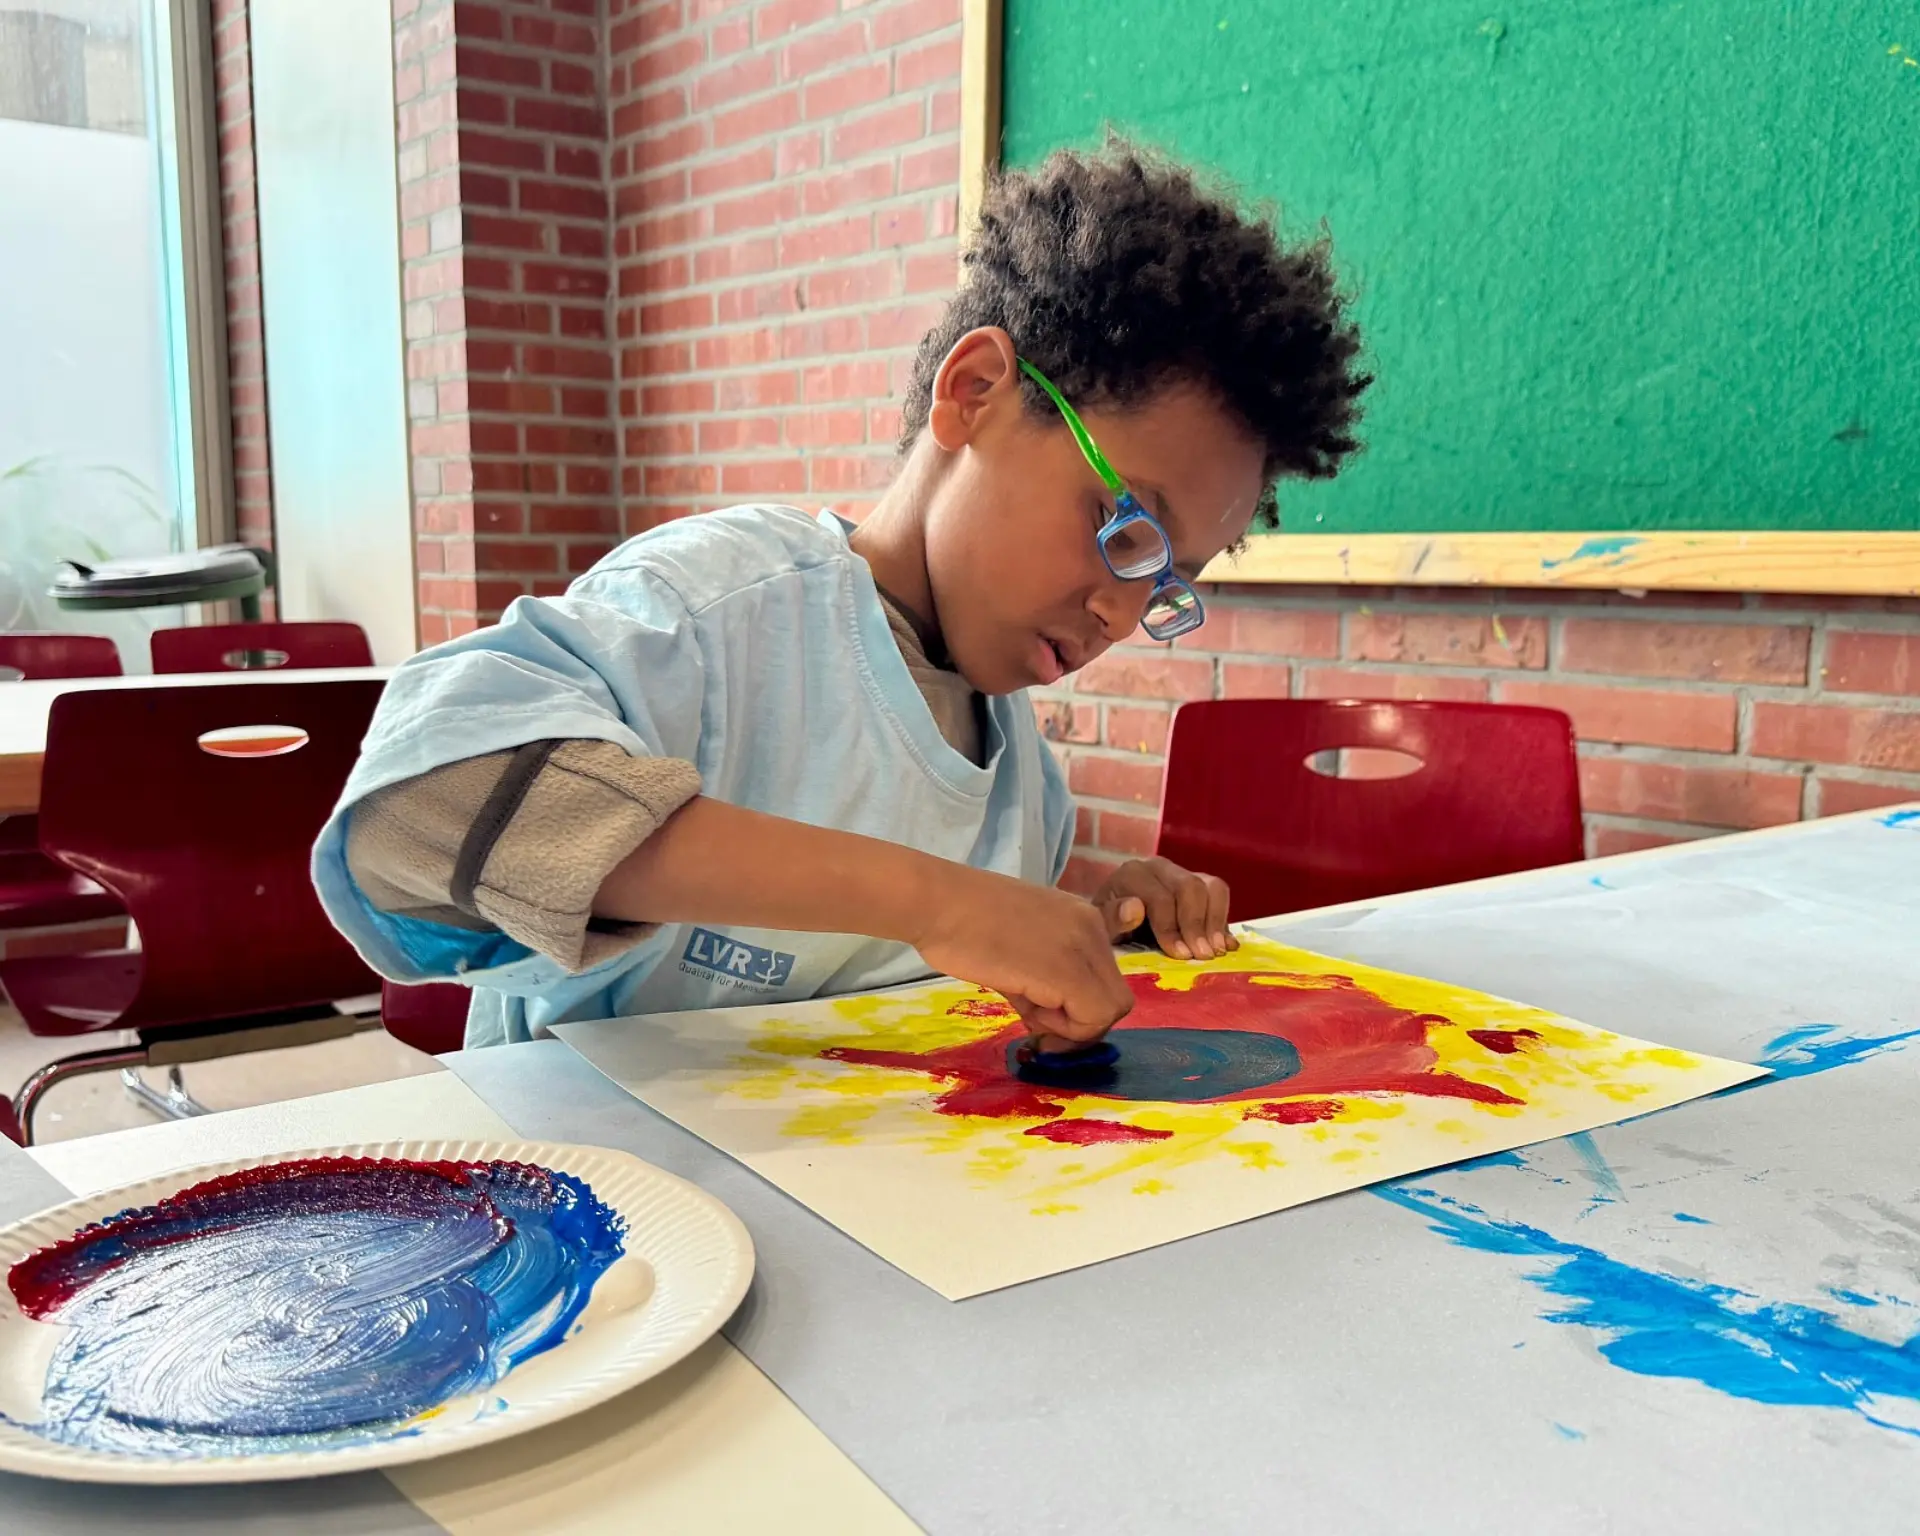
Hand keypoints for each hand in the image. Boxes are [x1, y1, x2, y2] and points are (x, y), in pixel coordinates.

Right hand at [908, 866, 1134, 1049]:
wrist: (937, 903)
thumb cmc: (963, 922)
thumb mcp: (1022, 942)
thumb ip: (1049, 976)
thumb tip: (1055, 1021)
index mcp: (1083, 918)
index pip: (1107, 979)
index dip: (1081, 1007)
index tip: (1046, 1012)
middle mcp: (1092, 928)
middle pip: (1115, 999)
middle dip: (1079, 1022)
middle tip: (1037, 1019)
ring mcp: (1083, 947)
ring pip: (1109, 1011)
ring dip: (1070, 1026)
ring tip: (1026, 1004)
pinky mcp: (1067, 970)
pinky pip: (1090, 1018)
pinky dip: (1063, 1029)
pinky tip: (1026, 1007)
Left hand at [1092, 857, 1235, 961]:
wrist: (1115, 923)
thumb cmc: (1107, 929)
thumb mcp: (1098, 928)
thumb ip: (1110, 919)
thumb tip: (1134, 908)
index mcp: (1132, 875)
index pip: (1159, 898)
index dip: (1170, 928)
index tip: (1181, 955)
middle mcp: (1158, 867)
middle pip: (1189, 888)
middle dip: (1196, 924)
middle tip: (1202, 956)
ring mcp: (1181, 873)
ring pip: (1210, 887)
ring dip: (1215, 922)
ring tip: (1216, 951)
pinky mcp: (1200, 884)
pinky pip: (1219, 894)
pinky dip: (1224, 920)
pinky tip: (1225, 945)